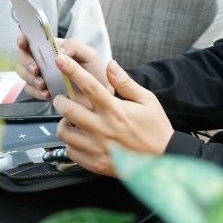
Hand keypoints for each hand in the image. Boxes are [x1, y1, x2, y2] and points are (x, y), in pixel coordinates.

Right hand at [14, 36, 110, 99]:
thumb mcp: (89, 54)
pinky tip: (46, 93)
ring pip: (23, 73)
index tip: (23, 42)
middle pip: (23, 56)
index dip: (23, 39)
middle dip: (26, 62)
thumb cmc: (94, 71)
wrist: (99, 94)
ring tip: (43, 84)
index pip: (32, 39)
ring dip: (30, 78)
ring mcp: (40, 75)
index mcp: (52, 47)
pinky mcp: (41, 90)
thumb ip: (74, 46)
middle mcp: (43, 60)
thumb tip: (58, 51)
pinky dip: (35, 92)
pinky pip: (30, 90)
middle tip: (36, 69)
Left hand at [53, 56, 174, 176]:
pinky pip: (69, 151)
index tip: (61, 60)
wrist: (162, 162)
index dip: (72, 70)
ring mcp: (97, 147)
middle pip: (68, 109)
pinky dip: (70, 143)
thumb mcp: (147, 101)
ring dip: (64, 123)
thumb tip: (110, 65)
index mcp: (115, 110)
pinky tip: (80, 138)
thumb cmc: (156, 130)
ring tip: (72, 121)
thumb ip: (126, 83)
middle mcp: (103, 128)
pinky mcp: (94, 163)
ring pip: (64, 132)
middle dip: (60, 100)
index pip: (89, 85)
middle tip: (63, 99)